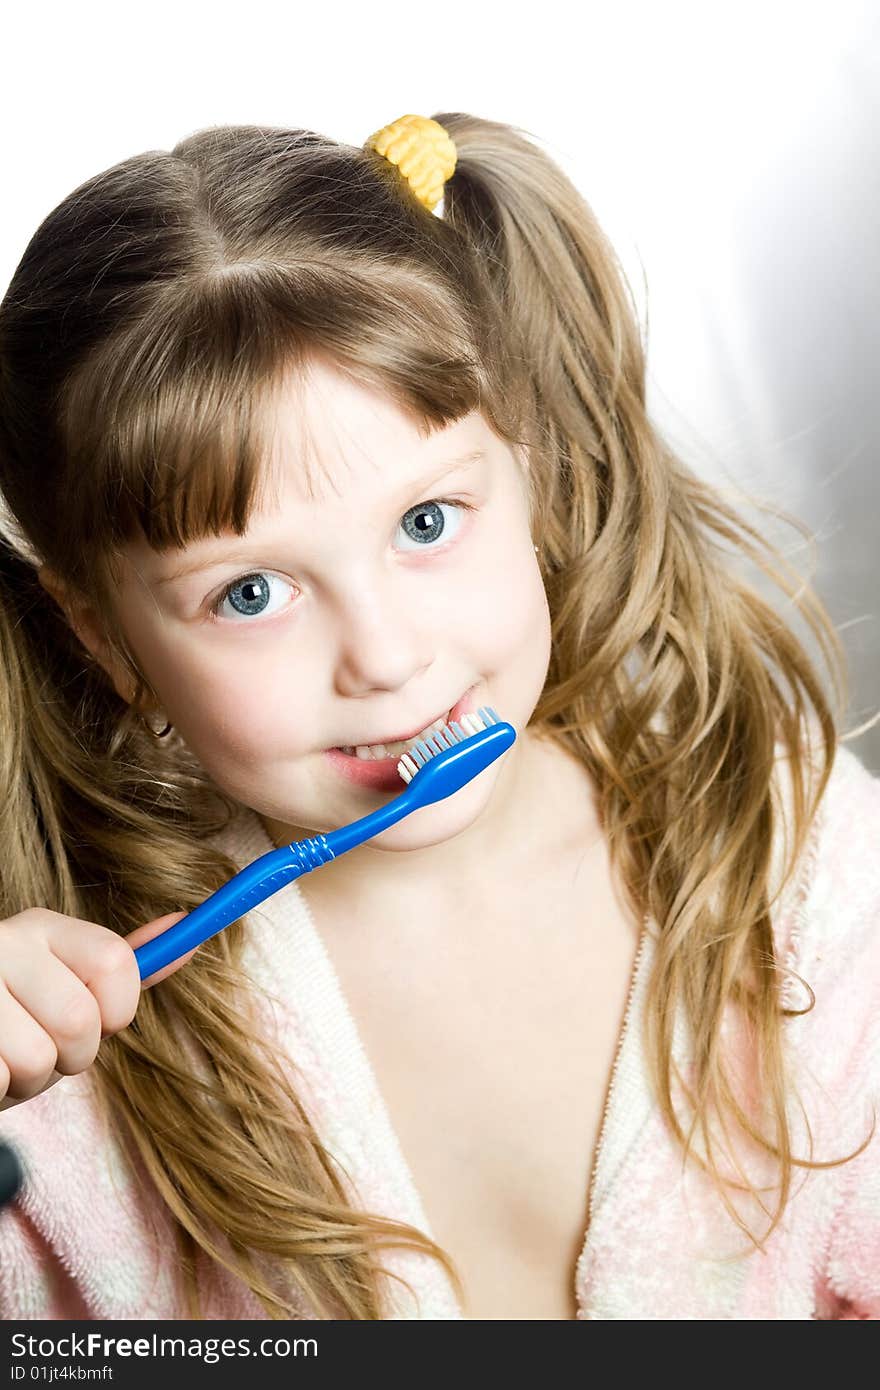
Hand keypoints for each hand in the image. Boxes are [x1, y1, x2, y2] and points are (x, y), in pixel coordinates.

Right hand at [0, 907, 195, 1110]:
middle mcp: (4, 943)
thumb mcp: (68, 987)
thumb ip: (122, 967)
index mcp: (41, 927)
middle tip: (43, 1047)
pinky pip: (1, 1080)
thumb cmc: (15, 1022)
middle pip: (80, 1020)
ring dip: (29, 1080)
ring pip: (38, 1060)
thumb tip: (184, 927)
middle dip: (71, 1056)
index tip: (102, 1022)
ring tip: (9, 1059)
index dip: (118, 1010)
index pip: (115, 962)